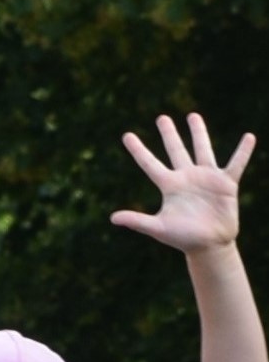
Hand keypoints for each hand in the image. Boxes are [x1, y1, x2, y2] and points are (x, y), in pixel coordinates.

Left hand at [110, 114, 250, 255]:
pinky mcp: (226, 183)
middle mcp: (186, 178)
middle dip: (169, 134)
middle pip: (176, 150)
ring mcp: (207, 178)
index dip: (138, 150)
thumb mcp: (158, 228)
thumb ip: (137, 221)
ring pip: (202, 150)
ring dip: (199, 133)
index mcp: (169, 186)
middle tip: (162, 118)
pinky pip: (236, 163)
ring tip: (192, 116)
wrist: (209, 245)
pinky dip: (243, 151)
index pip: (149, 164)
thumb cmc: (182, 238)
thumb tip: (113, 218)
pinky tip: (249, 137)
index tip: (126, 135)